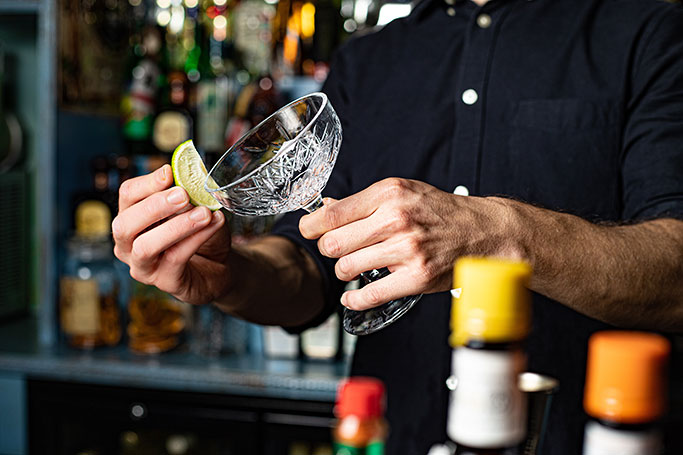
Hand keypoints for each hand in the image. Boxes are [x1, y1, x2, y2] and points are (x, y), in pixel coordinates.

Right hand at [112, 164, 230, 304]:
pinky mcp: (165, 282)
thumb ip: (189, 192)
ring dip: (176, 226)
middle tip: (182, 195)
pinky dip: (196, 239)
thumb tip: (188, 174)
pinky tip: (214, 225)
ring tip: (203, 213)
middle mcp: (128, 245)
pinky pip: (176, 259)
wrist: (219, 266)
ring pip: (146, 246)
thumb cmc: (200, 234)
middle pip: (125, 223)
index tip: (169, 172)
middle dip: (154, 206)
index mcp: (132, 218)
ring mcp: (144, 267)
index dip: (147, 183)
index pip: (127, 195)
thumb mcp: (196, 207)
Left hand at [299, 178, 515, 310]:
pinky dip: (354, 299)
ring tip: (354, 267)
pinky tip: (352, 297)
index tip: (309, 231)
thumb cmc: (439, 212)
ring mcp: (406, 249)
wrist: (482, 231)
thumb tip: (324, 209)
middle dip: (329, 250)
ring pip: (347, 268)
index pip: (332, 215)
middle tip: (337, 250)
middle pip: (333, 244)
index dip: (312, 227)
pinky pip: (370, 294)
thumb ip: (362, 202)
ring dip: (345, 271)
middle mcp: (395, 219)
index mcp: (388, 194)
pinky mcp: (416, 277)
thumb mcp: (401, 193)